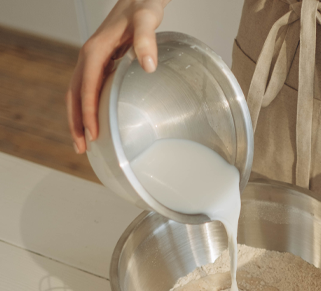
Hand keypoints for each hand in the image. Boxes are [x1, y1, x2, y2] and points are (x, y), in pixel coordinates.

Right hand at [66, 0, 170, 153]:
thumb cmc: (141, 7)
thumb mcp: (147, 18)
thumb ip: (147, 39)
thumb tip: (149, 66)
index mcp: (95, 52)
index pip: (87, 88)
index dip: (88, 113)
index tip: (93, 134)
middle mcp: (89, 58)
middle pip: (75, 96)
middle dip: (76, 124)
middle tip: (81, 149)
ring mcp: (92, 62)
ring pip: (78, 95)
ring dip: (78, 120)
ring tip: (83, 144)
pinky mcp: (100, 65)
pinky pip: (87, 91)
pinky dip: (86, 110)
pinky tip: (94, 123)